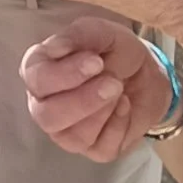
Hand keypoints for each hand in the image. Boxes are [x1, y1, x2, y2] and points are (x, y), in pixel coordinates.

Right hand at [20, 16, 172, 162]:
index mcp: (39, 72)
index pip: (35, 79)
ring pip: (73, 136)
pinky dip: (118, 125)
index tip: (96, 61)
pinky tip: (125, 105)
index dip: (64, 74)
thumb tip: (54, 47)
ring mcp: (67, 131)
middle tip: (113, 82)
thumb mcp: (101, 32)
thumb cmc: (114, 51)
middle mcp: (45, 105)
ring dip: (101, 111)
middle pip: (46, 116)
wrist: (147, 75)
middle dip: (82, 101)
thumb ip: (77, 35)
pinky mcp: (94, 149)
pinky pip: (101, 148)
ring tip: (119, 90)